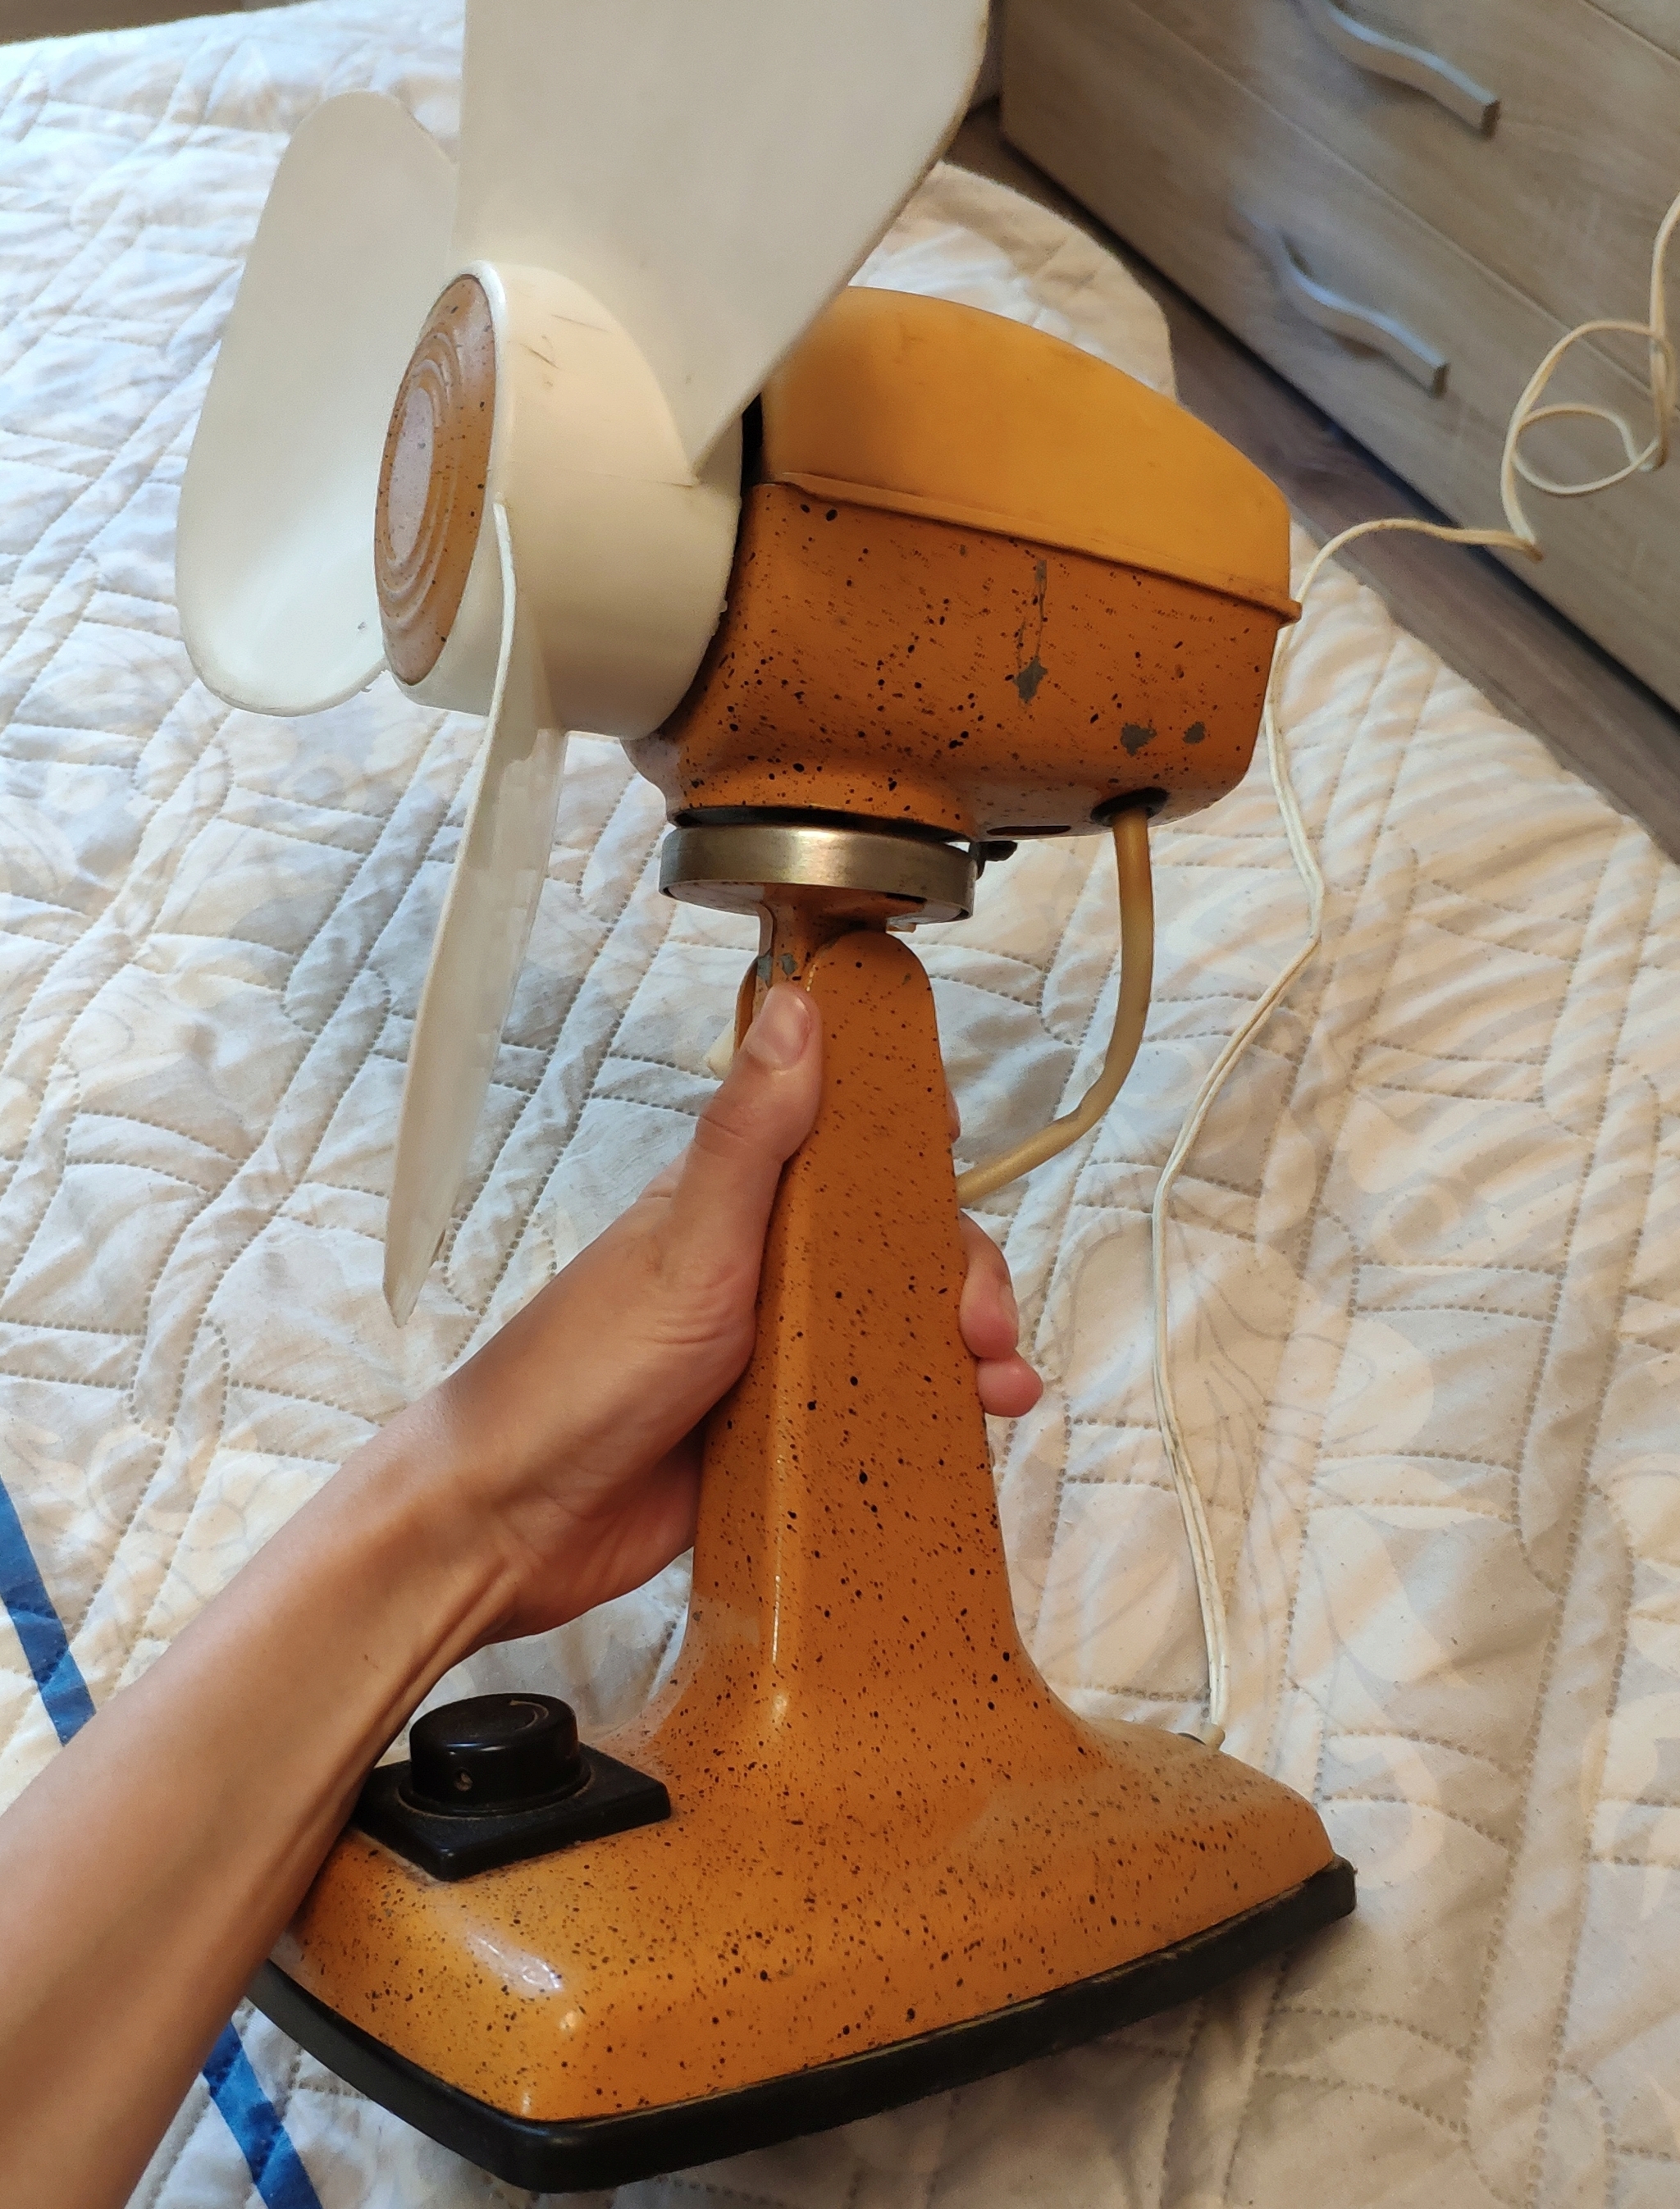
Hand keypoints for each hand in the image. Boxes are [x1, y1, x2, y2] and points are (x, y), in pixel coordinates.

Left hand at [382, 983, 1041, 1642]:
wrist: (514, 1523)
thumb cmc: (581, 1373)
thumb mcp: (687, 1244)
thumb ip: (748, 1135)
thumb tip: (798, 1003)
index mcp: (739, 1205)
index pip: (848, 1145)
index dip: (914, 1150)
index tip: (956, 1166)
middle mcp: (764, 1271)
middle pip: (897, 1249)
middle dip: (960, 1275)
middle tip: (983, 1326)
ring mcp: (777, 1355)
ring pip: (898, 1331)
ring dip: (964, 1349)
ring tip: (997, 1387)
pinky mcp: (785, 1434)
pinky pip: (877, 1411)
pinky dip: (934, 1417)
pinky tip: (974, 1431)